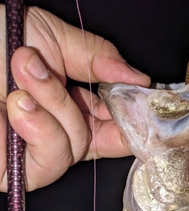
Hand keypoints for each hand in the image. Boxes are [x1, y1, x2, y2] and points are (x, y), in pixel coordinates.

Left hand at [0, 6, 150, 191]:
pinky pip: (52, 161)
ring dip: (55, 105)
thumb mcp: (46, 35)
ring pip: (78, 146)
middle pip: (107, 138)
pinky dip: (40, 129)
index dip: (133, 116)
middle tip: (60, 73)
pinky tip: (18, 105)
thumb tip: (136, 77)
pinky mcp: (20, 172)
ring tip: (24, 72)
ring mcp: (39, 151)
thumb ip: (94, 55)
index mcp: (69, 100)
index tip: (145, 103)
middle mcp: (59, 129)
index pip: (114, 120)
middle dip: (92, 103)